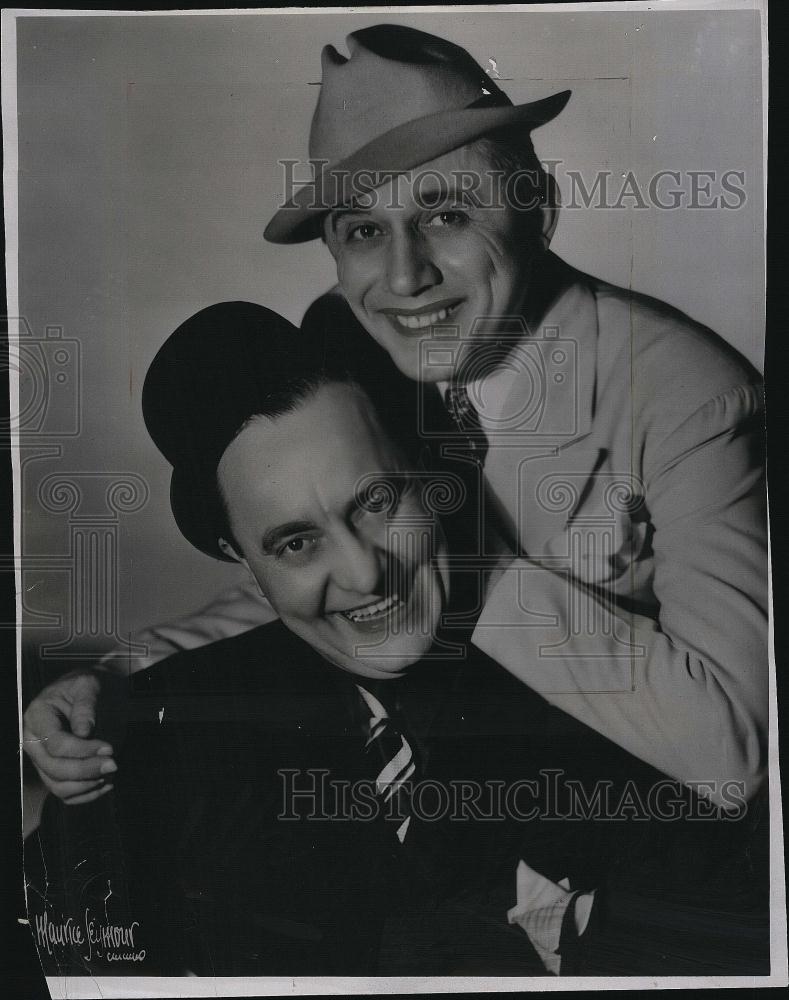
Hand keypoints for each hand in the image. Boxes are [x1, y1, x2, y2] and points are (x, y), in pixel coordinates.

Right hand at [23, 670, 116, 804]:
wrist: (83, 693)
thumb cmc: (85, 686)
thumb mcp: (88, 685)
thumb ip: (86, 706)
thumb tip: (83, 732)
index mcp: (38, 716)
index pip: (55, 743)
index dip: (82, 750)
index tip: (108, 748)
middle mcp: (33, 740)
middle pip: (54, 768)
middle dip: (86, 770)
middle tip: (113, 765)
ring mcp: (41, 759)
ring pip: (57, 786)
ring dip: (86, 785)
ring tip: (110, 772)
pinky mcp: (52, 771)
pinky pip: (64, 793)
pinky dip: (85, 794)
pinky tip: (106, 783)